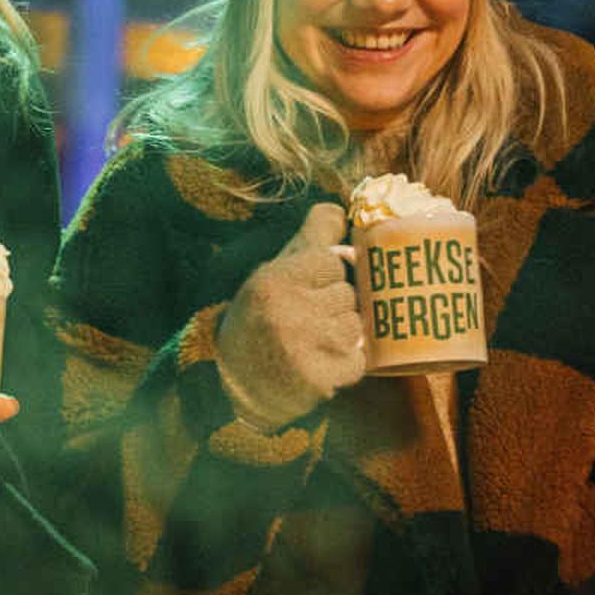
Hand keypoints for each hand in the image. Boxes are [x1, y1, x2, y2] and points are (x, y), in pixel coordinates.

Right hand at [214, 202, 366, 430]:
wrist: (236, 384)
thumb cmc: (259, 319)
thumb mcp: (272, 273)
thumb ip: (310, 240)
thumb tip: (342, 209)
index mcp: (273, 281)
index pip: (333, 261)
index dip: (326, 276)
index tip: (308, 289)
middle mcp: (288, 311)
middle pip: (348, 294)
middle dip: (334, 306)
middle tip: (307, 320)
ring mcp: (306, 348)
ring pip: (355, 326)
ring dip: (342, 335)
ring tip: (314, 342)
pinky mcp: (320, 379)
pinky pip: (358, 360)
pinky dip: (347, 363)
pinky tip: (321, 363)